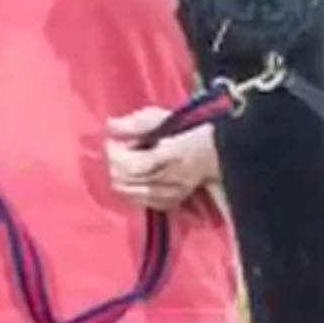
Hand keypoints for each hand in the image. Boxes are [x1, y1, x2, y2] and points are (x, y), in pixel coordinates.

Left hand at [104, 107, 218, 212]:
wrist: (213, 154)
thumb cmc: (186, 131)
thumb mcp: (162, 118)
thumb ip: (136, 122)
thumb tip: (110, 125)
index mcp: (168, 155)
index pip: (131, 166)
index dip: (115, 155)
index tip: (113, 142)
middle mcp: (168, 180)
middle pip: (124, 181)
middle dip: (114, 164)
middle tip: (119, 149)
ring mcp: (167, 196)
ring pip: (127, 192)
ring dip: (120, 176)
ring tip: (126, 161)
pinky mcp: (166, 204)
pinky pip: (136, 201)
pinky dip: (129, 188)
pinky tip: (135, 175)